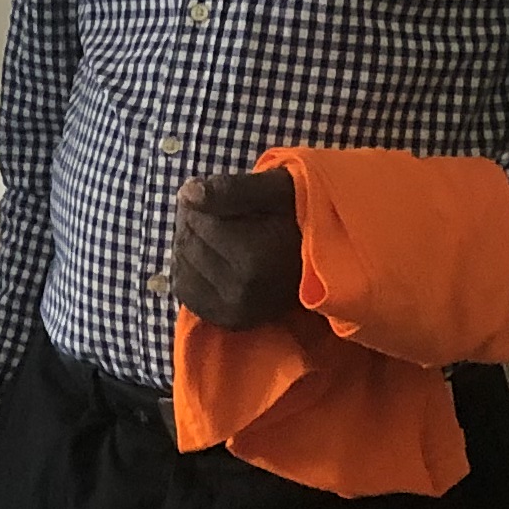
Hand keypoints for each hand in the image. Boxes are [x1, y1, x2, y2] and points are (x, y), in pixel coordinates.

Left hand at [170, 169, 305, 328]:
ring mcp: (236, 311)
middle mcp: (243, 292)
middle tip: (220, 212)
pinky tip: (211, 259)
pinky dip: (189, 271)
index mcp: (255, 258)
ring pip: (181, 265)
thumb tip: (186, 195)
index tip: (219, 194)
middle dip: (193, 221)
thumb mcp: (274, 188)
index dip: (201, 199)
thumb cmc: (297, 213)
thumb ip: (231, 189)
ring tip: (219, 234)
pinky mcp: (231, 320)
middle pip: (187, 243)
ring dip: (189, 244)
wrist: (327, 255)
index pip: (197, 219)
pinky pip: (185, 291)